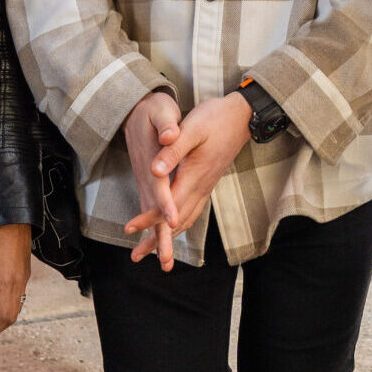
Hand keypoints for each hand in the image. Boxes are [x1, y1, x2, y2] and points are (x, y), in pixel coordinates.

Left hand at [0, 223, 32, 343]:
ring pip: (18, 304)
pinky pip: (21, 294)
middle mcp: (19, 281)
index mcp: (7, 281)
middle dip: (0, 327)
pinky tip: (1, 302)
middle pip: (13, 313)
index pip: (5, 315)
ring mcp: (25, 275)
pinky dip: (11, 305)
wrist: (14, 215)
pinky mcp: (26, 269)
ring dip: (6, 317)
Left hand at [128, 93, 252, 255]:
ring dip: (169, 236)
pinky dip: (182, 224)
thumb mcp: (192, 129)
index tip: (129, 229)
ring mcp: (207, 186)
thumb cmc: (215, 119)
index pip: (167, 205)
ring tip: (153, 252)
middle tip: (136, 255)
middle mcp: (201, 186)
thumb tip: (153, 171)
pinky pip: (194, 210)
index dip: (147, 218)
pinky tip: (175, 227)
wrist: (242, 116)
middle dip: (155, 238)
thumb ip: (172, 151)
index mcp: (194, 175)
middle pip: (176, 220)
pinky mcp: (208, 182)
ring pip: (187, 218)